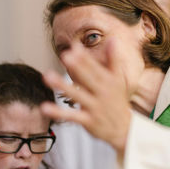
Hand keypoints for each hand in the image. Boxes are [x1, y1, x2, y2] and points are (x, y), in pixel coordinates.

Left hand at [41, 38, 130, 153]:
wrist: (125, 129)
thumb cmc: (116, 101)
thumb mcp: (117, 80)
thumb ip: (112, 60)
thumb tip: (113, 39)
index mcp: (109, 81)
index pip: (95, 67)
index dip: (85, 57)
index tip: (74, 46)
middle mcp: (103, 92)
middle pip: (89, 78)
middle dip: (77, 67)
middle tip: (65, 55)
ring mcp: (95, 106)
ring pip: (77, 94)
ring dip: (62, 85)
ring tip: (47, 76)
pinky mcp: (88, 121)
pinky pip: (71, 116)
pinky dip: (58, 112)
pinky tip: (44, 107)